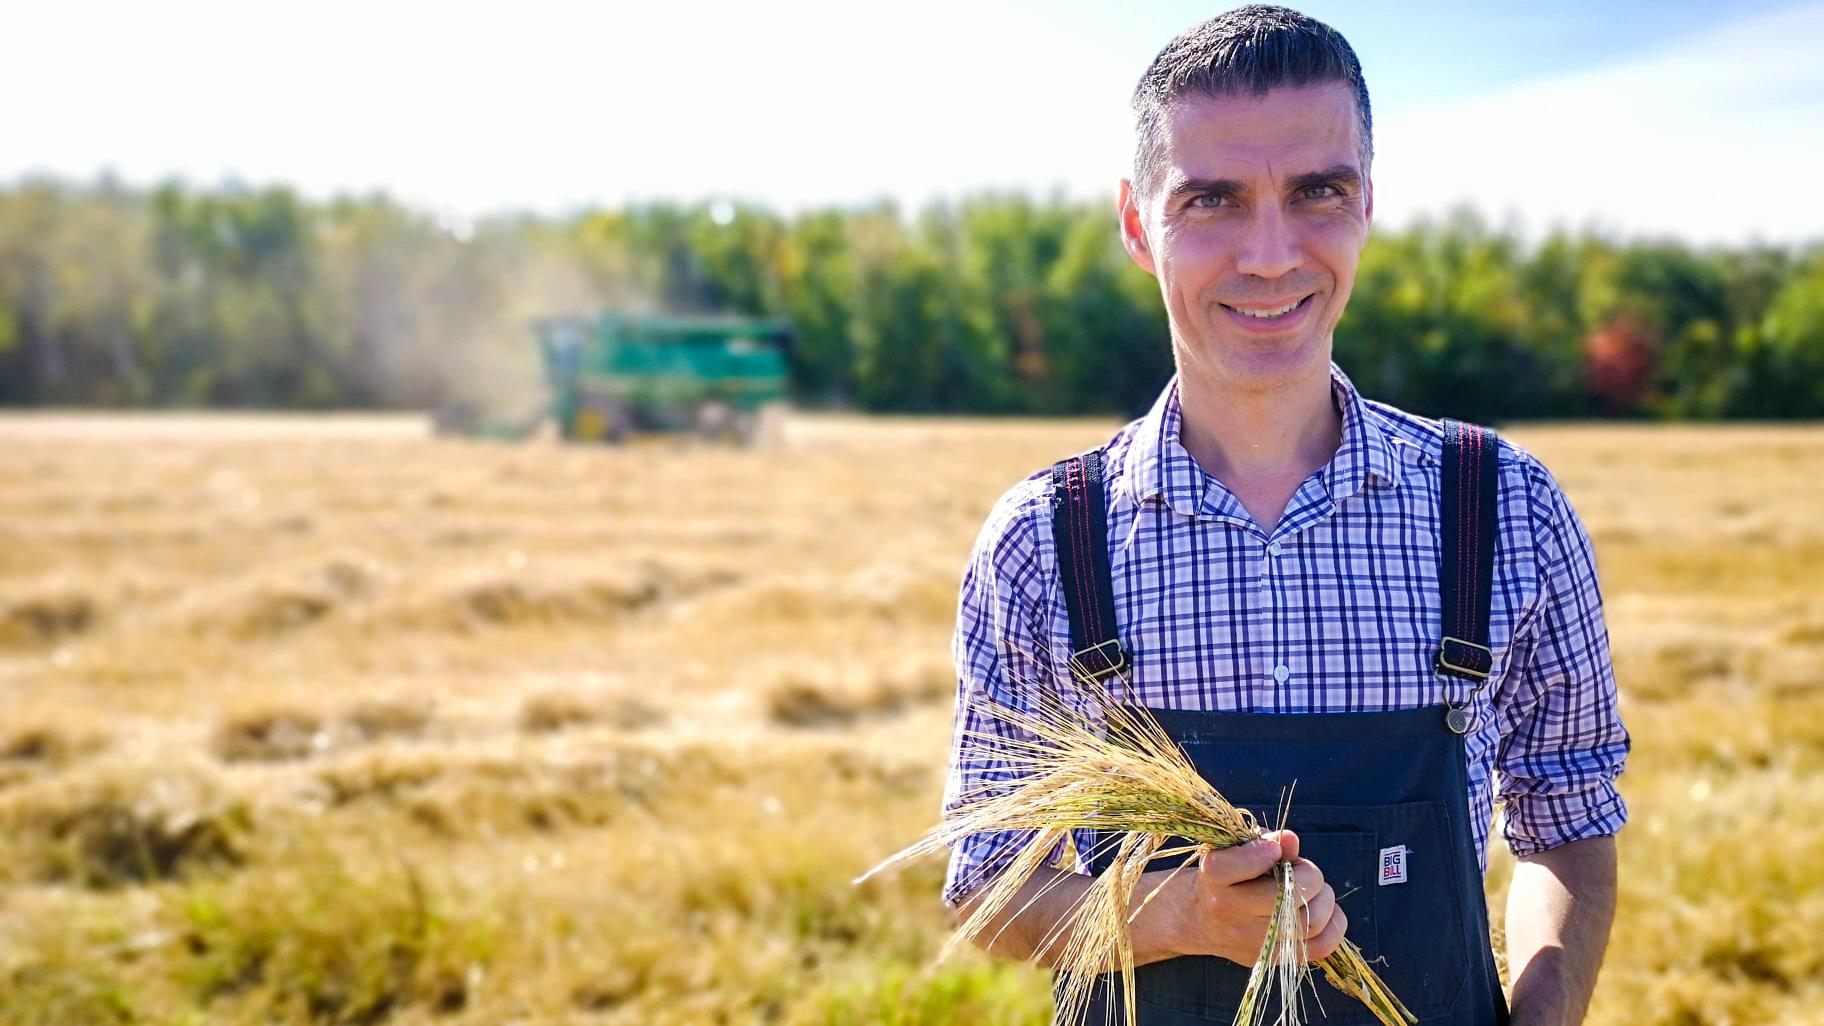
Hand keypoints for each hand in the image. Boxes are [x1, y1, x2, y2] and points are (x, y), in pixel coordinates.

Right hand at [1166, 828, 1347, 964]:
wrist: (1198, 919)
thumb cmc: (1224, 876)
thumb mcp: (1233, 850)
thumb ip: (1263, 841)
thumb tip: (1291, 840)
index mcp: (1213, 877)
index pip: (1242, 864)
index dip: (1267, 852)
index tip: (1274, 850)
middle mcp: (1228, 911)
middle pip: (1288, 895)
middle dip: (1310, 876)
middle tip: (1304, 871)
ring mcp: (1250, 941)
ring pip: (1311, 922)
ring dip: (1325, 900)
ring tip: (1313, 891)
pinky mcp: (1270, 959)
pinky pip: (1320, 947)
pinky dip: (1334, 925)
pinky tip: (1325, 911)